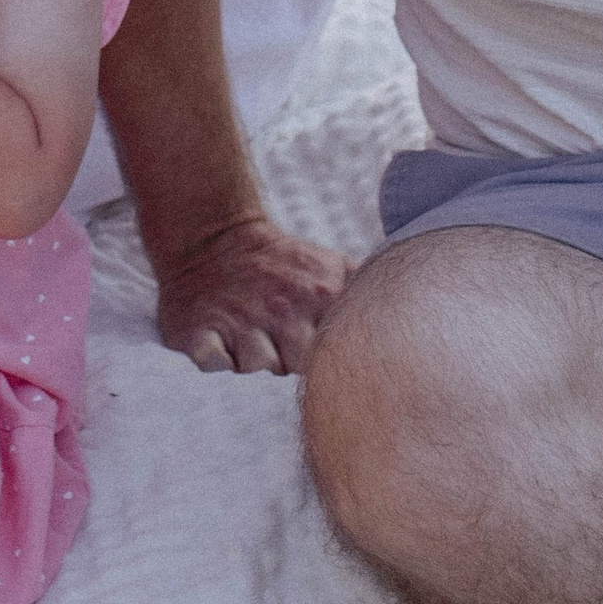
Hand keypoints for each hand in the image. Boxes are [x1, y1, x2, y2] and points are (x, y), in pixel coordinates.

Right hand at [156, 216, 351, 375]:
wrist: (213, 237)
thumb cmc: (279, 263)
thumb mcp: (331, 265)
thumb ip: (366, 288)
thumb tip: (404, 307)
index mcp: (319, 295)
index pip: (335, 349)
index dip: (325, 351)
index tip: (312, 336)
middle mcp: (282, 309)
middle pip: (296, 366)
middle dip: (287, 359)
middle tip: (275, 335)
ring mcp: (239, 321)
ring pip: (255, 367)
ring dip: (249, 357)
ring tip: (245, 330)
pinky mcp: (197, 331)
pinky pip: (214, 362)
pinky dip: (215, 357)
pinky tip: (218, 338)